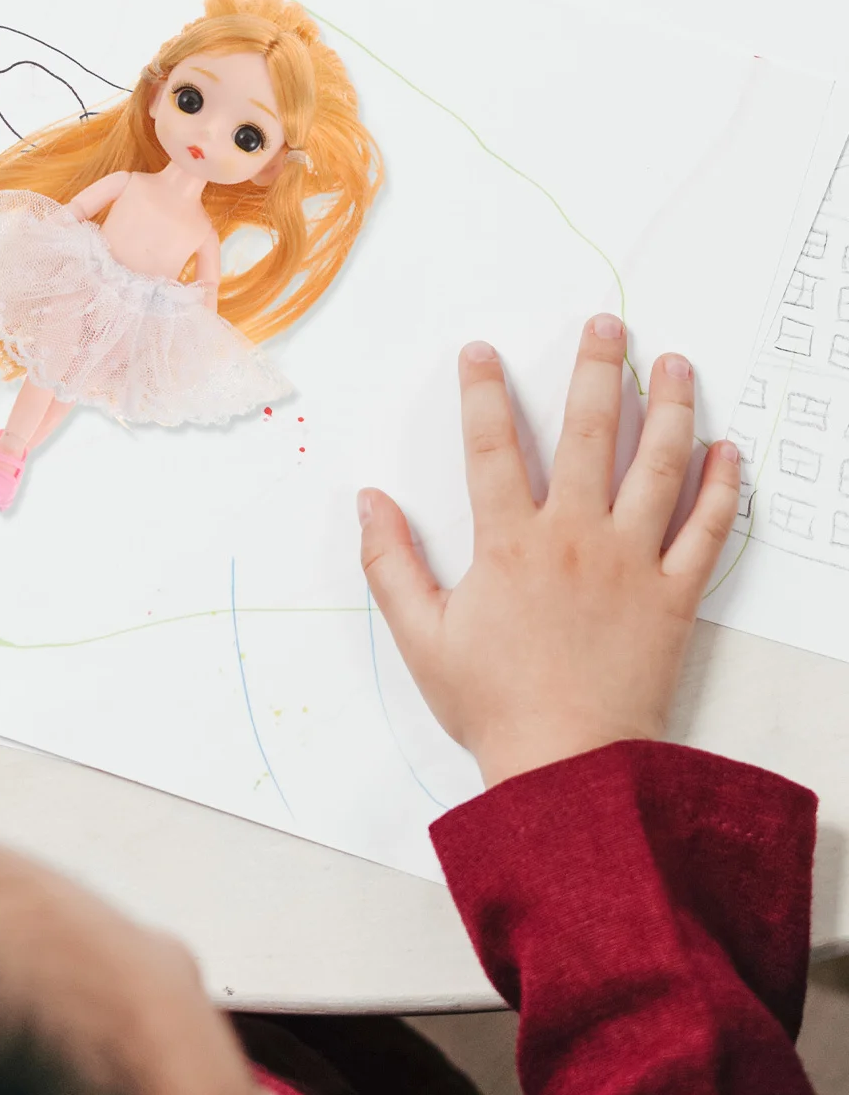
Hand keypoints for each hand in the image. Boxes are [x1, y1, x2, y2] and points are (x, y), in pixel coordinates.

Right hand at [359, 315, 740, 787]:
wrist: (569, 769)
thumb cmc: (493, 704)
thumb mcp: (420, 635)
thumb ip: (389, 562)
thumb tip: (368, 500)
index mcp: (509, 543)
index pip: (491, 446)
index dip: (482, 391)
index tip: (481, 351)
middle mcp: (575, 538)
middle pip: (588, 434)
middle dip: (597, 371)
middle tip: (608, 325)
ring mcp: (632, 563)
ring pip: (658, 468)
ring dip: (670, 409)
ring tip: (677, 364)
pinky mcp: (675, 597)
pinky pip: (707, 532)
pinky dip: (721, 489)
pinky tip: (727, 451)